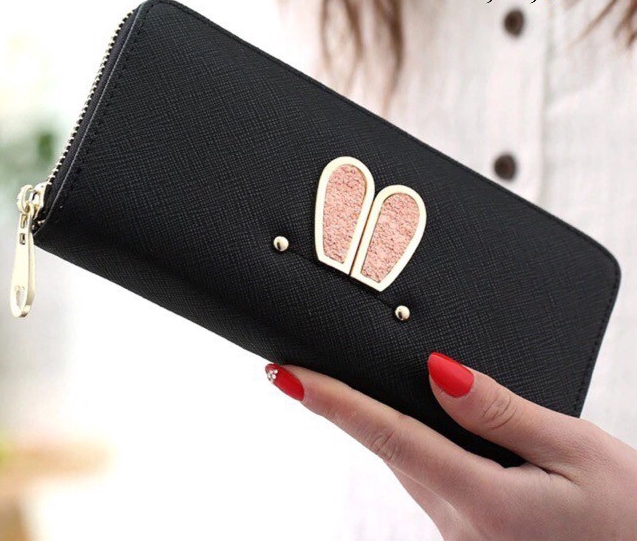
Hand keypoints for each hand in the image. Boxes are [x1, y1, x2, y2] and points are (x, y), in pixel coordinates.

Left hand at [264, 353, 636, 539]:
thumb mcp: (577, 451)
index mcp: (482, 499)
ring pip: (407, 462)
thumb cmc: (630, 517)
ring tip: (353, 381)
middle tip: (306, 363)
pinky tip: (422, 421)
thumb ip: (500, 411)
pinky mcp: (473, 535)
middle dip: (344, 404)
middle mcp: (459, 525)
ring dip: (380, 422)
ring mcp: (463, 536)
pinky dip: (414, 443)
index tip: (284, 374)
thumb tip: (437, 370)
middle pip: (388, 446)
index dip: (329, 401)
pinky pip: (430, 478)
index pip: (386, 434)